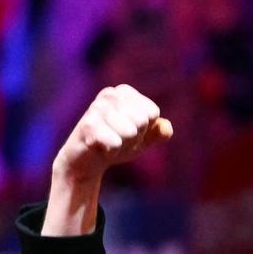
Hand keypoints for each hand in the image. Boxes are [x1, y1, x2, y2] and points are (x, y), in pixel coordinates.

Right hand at [42, 85, 170, 235]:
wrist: (86, 162)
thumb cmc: (116, 144)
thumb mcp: (142, 138)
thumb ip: (158, 132)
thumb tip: (166, 128)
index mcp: (124, 92)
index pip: (152, 113)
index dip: (145, 129)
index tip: (129, 132)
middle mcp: (110, 94)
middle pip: (143, 121)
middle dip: (134, 138)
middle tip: (117, 139)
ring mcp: (96, 108)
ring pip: (131, 132)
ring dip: (123, 145)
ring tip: (109, 143)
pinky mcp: (87, 126)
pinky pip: (116, 142)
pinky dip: (112, 152)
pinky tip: (100, 149)